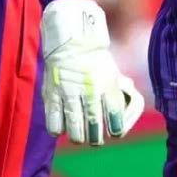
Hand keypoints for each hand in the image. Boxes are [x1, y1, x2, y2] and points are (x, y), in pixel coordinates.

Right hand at [41, 0, 144, 145]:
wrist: (70, 38)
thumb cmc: (95, 58)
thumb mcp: (112, 72)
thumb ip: (117, 94)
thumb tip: (124, 113)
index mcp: (108, 83)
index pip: (115, 117)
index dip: (117, 129)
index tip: (115, 131)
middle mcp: (90, 89)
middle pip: (95, 127)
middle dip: (97, 138)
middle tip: (96, 138)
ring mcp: (69, 92)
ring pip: (75, 129)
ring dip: (80, 137)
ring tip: (80, 136)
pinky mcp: (52, 93)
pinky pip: (54, 123)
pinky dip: (59, 129)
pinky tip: (63, 126)